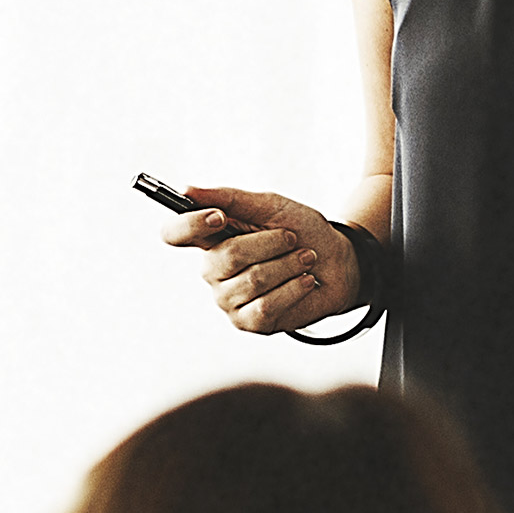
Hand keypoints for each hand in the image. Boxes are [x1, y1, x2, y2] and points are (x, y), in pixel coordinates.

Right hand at [166, 184, 360, 334]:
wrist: (338, 262)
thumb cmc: (302, 232)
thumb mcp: (270, 206)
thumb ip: (228, 198)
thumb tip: (186, 190)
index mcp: (211, 238)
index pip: (175, 233)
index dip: (190, 225)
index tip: (219, 217)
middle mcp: (213, 270)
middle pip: (225, 257)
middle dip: (270, 243)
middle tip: (292, 239)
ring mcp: (228, 299)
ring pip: (252, 280)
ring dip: (288, 264)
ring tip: (305, 259)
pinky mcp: (248, 322)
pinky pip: (265, 306)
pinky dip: (293, 288)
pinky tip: (304, 281)